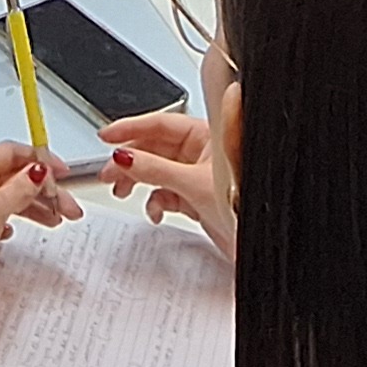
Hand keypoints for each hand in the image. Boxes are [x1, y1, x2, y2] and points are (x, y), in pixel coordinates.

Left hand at [0, 142, 79, 317]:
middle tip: (67, 206)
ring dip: (35, 206)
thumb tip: (39, 170)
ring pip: (11, 198)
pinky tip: (19, 232)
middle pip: (15, 177)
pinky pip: (0, 218)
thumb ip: (22, 187)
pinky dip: (15, 221)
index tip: (63, 172)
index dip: (40, 159)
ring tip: (56, 219)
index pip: (13, 152)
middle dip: (44, 189)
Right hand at [100, 110, 234, 259]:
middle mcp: (202, 152)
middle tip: (108, 171)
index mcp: (207, 135)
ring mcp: (197, 175)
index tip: (107, 135)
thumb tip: (125, 156)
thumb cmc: (244, 206)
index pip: (162, 122)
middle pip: (155, 147)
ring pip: (157, 171)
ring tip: (122, 190)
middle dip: (129, 160)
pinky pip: (166, 193)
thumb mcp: (193, 184)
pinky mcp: (195, 197)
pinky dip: (156, 202)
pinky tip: (155, 211)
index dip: (131, 127)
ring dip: (138, 181)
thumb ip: (156, 169)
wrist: (259, 244)